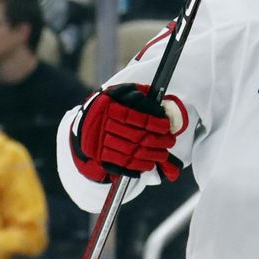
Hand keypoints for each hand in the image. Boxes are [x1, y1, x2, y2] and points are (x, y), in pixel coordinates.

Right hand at [70, 83, 185, 182]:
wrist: (88, 119)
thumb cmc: (113, 104)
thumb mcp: (124, 93)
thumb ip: (141, 96)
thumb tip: (159, 104)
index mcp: (111, 106)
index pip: (138, 118)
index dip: (155, 124)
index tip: (166, 127)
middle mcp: (104, 123)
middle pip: (136, 136)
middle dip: (157, 141)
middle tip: (170, 142)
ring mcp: (101, 141)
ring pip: (130, 151)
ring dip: (150, 155)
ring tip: (163, 154)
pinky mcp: (100, 154)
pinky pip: (121, 163)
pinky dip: (138, 165)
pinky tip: (149, 163)